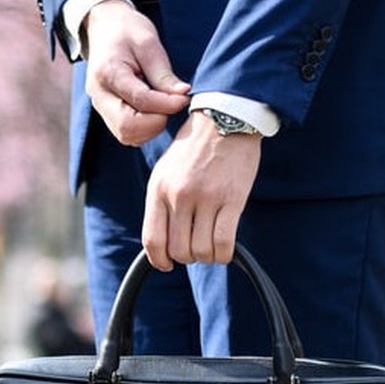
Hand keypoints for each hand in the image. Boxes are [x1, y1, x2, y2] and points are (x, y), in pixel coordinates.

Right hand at [83, 0, 189, 145]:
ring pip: (127, 135)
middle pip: (127, 127)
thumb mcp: (148, 43)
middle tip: (172, 104)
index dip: (166, 104)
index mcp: (108, 73)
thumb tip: (182, 96)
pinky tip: (154, 111)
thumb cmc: (127, 31)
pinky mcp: (107, 115)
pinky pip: (126, 134)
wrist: (104, 28)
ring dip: (151, 127)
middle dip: (156, 122)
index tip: (184, 98)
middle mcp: (100, 96)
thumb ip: (163, 73)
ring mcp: (100, 108)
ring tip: (162, 105)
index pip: (140, 100)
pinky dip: (144, 129)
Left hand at [142, 111, 261, 267]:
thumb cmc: (195, 148)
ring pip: (201, 250)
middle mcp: (179, 196)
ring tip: (210, 246)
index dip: (159, 260)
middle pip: (179, 250)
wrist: (225, 119)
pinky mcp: (232, 200)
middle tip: (196, 248)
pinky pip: (224, 243)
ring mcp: (206, 198)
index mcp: (159, 189)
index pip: (152, 240)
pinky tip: (225, 250)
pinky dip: (224, 254)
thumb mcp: (165, 171)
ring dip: (206, 256)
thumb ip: (160, 203)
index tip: (167, 264)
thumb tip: (161, 241)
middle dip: (187, 257)